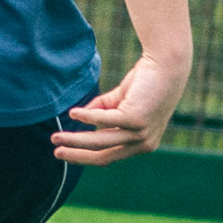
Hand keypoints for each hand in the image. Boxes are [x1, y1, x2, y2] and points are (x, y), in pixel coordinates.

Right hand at [52, 50, 190, 164]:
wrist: (167, 65)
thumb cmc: (146, 82)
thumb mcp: (120, 102)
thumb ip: (102, 110)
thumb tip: (78, 118)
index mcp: (142, 144)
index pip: (109, 157)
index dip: (85, 156)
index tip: (65, 152)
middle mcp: (144, 143)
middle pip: (103, 156)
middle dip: (77, 155)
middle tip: (56, 151)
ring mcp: (141, 132)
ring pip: (100, 141)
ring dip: (75, 140)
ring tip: (56, 136)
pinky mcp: (136, 118)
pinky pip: (104, 120)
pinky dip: (87, 118)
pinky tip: (73, 114)